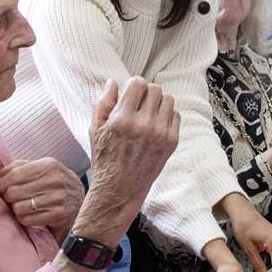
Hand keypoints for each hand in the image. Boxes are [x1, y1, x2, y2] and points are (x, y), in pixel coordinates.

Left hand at [0, 158, 83, 236]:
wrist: (81, 201)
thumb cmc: (54, 184)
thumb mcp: (43, 168)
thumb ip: (19, 166)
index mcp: (49, 165)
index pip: (13, 175)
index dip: (2, 184)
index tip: (2, 188)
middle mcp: (55, 180)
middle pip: (13, 192)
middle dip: (9, 198)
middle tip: (14, 199)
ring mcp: (58, 198)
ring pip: (19, 208)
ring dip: (17, 210)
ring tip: (24, 206)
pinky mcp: (58, 214)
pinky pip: (27, 220)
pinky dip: (25, 219)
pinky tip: (32, 215)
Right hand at [80, 77, 180, 239]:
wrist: (120, 189)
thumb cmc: (104, 159)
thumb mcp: (94, 131)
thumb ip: (103, 103)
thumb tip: (112, 82)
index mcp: (122, 120)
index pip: (138, 83)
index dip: (133, 85)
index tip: (129, 94)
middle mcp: (144, 125)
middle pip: (155, 89)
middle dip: (146, 93)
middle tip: (138, 104)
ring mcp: (160, 133)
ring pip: (168, 99)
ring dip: (158, 102)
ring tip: (147, 113)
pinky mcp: (172, 141)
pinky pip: (176, 115)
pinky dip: (167, 115)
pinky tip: (155, 124)